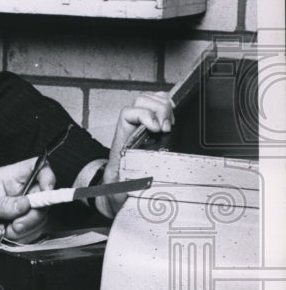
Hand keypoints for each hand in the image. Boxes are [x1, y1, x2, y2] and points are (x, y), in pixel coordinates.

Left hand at [0, 158, 53, 256]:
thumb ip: (2, 205)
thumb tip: (25, 203)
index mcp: (7, 177)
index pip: (37, 167)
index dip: (47, 176)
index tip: (46, 191)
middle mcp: (15, 191)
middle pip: (43, 196)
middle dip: (33, 214)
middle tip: (15, 224)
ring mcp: (17, 208)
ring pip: (38, 216)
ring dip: (23, 227)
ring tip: (2, 228)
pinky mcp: (16, 223)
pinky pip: (29, 231)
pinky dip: (18, 236)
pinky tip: (0, 232)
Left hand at [101, 91, 174, 214]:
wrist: (117, 186)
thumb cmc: (120, 186)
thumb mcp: (120, 190)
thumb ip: (123, 188)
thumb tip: (133, 188)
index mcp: (123, 139)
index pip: (128, 114)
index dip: (143, 115)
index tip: (156, 128)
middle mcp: (132, 128)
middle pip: (142, 101)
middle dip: (159, 110)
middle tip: (166, 128)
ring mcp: (143, 124)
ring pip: (152, 99)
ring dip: (164, 107)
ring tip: (169, 124)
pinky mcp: (155, 126)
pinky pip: (161, 104)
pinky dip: (170, 106)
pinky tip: (173, 121)